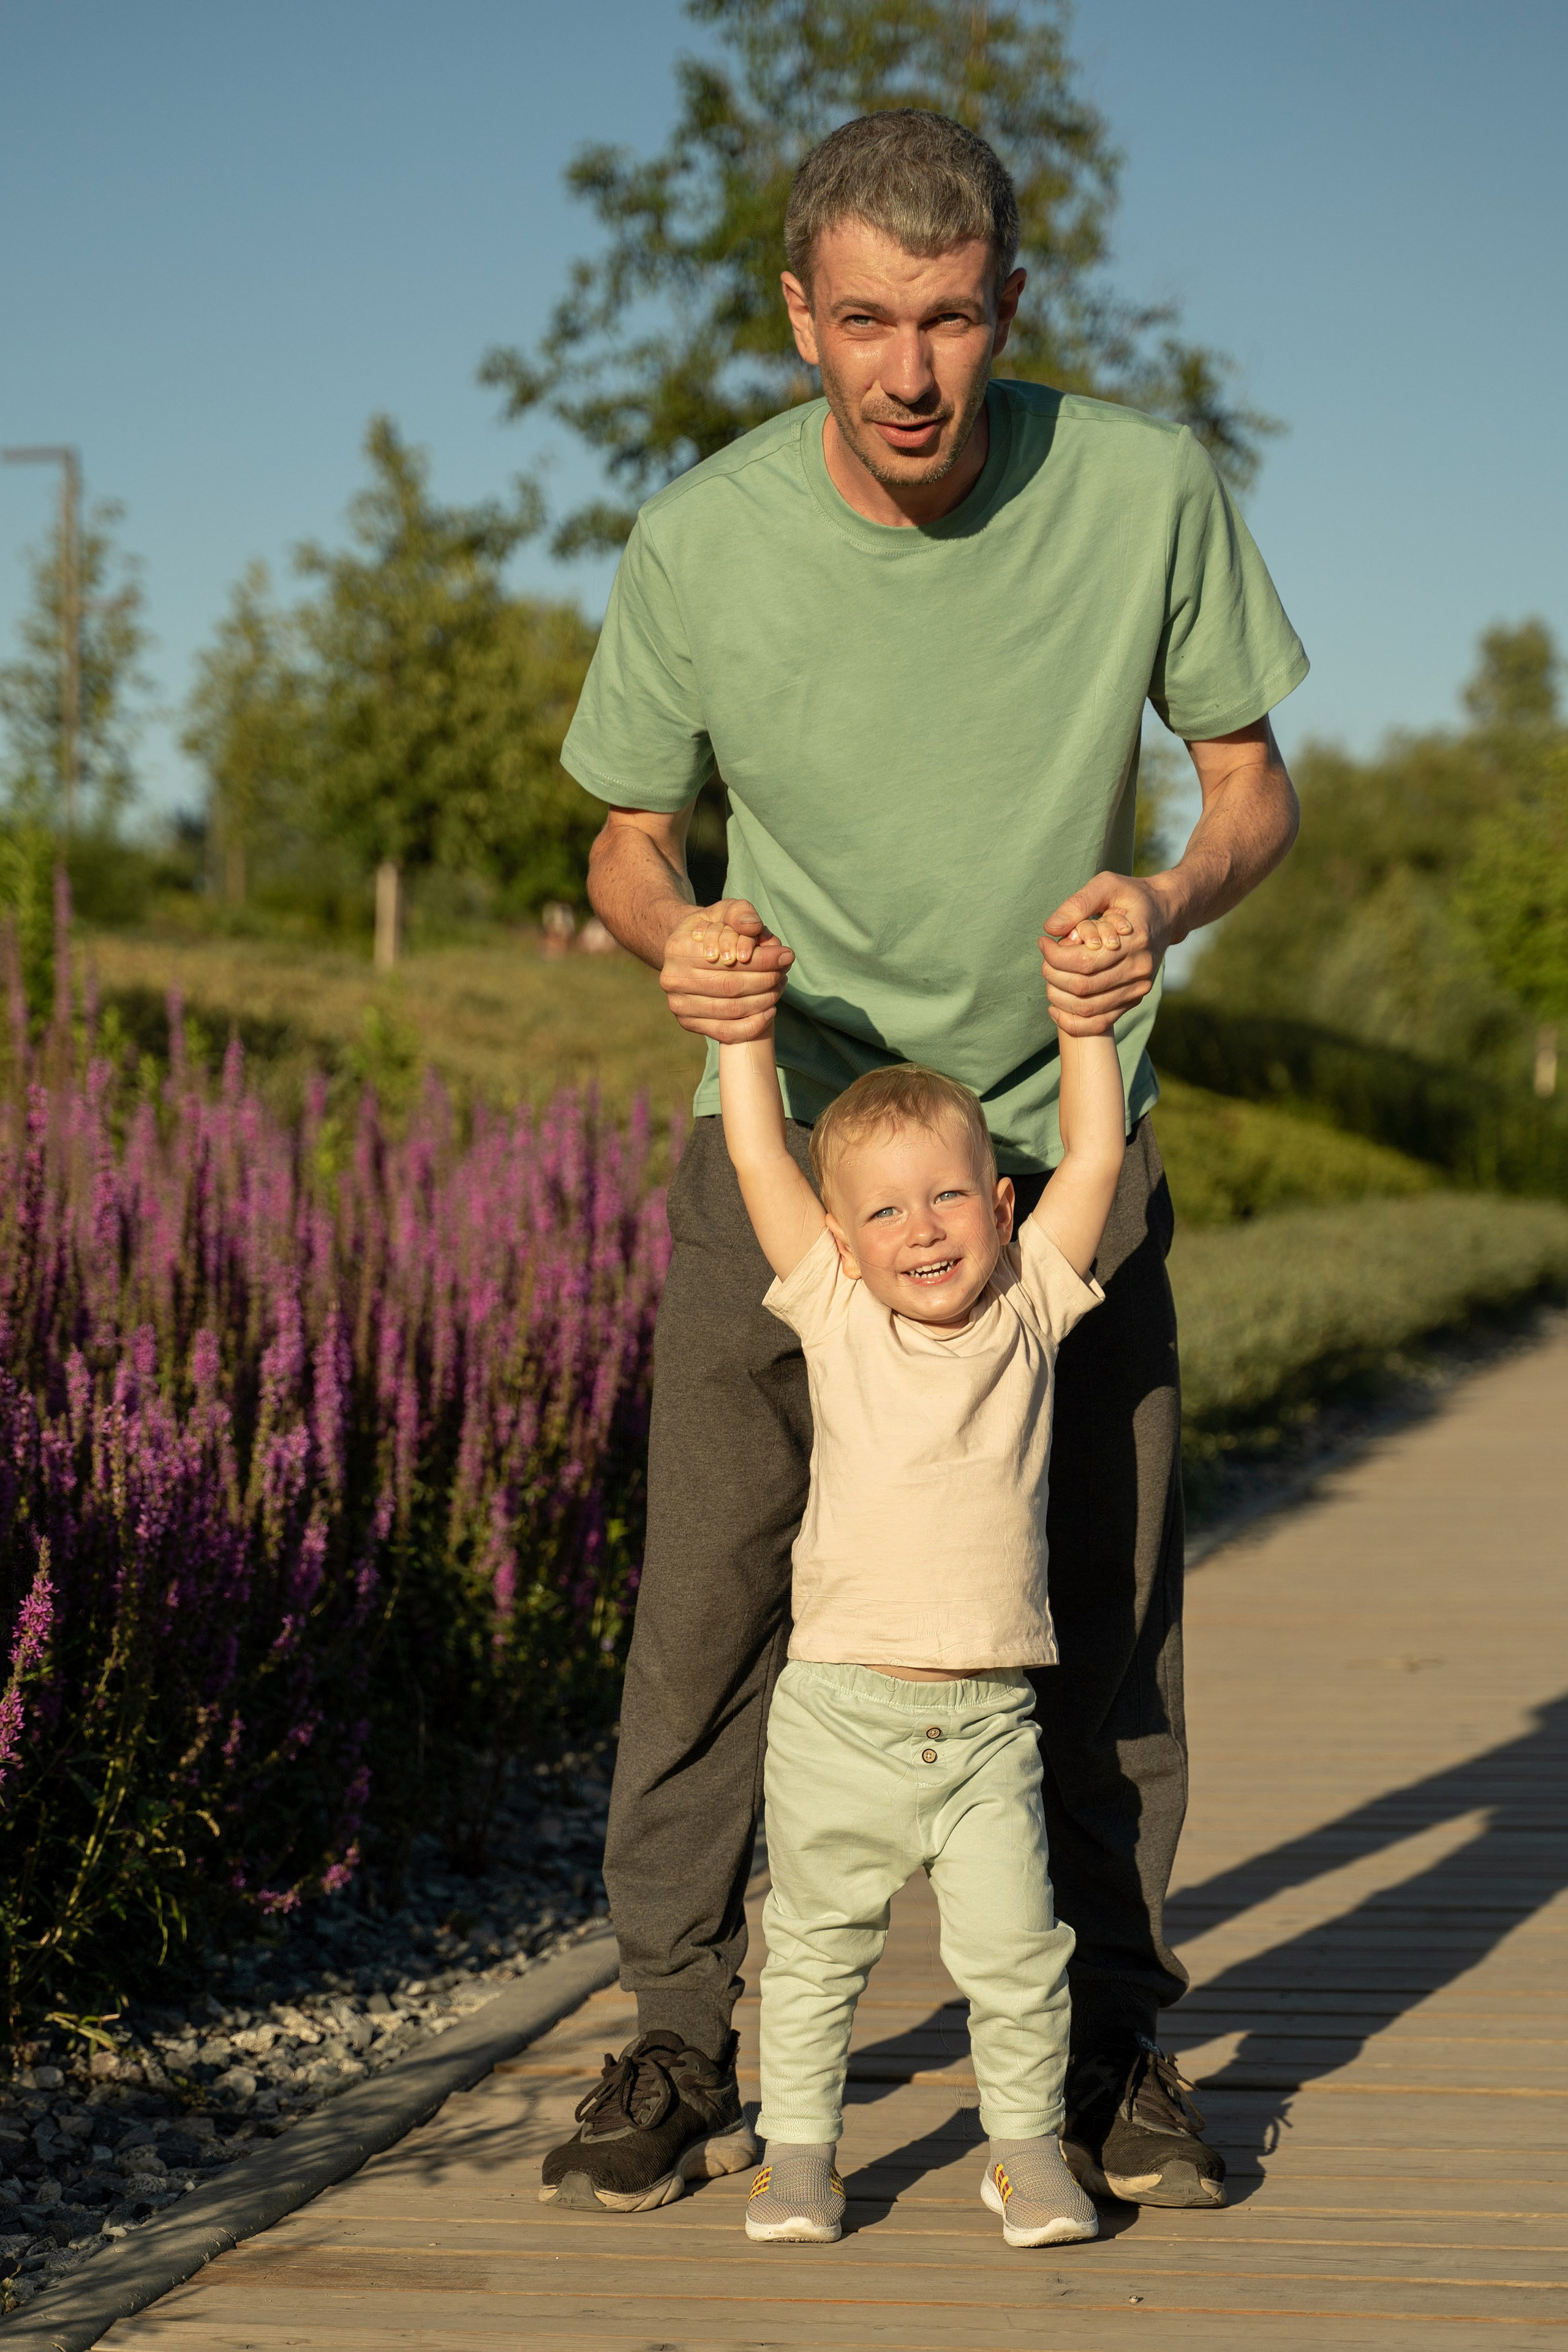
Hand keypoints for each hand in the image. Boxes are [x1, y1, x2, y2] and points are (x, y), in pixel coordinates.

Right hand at [660, 899, 794, 1041]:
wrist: (686, 953)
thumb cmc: (712, 931)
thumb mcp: (723, 911)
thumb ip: (739, 913)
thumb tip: (754, 927)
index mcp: (678, 948)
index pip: (730, 960)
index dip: (763, 960)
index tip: (787, 956)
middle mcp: (673, 979)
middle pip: (731, 986)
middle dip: (766, 980)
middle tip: (785, 973)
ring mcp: (678, 1004)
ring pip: (731, 1010)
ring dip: (764, 1001)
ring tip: (780, 987)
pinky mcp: (687, 1023)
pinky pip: (725, 1032)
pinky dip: (753, 1025)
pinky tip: (770, 1011)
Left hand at [1038, 873, 1175, 1037]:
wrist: (1166, 914)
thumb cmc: (1132, 897)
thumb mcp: (1108, 885)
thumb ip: (1078, 903)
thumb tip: (1051, 927)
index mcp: (1135, 941)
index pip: (1085, 961)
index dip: (1055, 956)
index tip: (1043, 942)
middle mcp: (1139, 969)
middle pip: (1083, 987)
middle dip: (1053, 975)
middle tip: (1044, 960)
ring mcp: (1138, 988)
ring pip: (1088, 1007)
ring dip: (1058, 998)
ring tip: (1049, 979)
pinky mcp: (1134, 1000)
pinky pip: (1100, 1023)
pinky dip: (1073, 1022)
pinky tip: (1056, 1009)